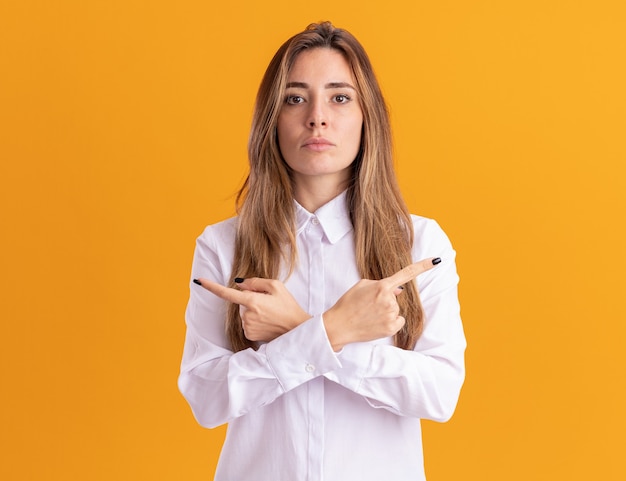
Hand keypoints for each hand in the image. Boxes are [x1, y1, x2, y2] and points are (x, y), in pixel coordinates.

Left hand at [193, 277, 310, 341]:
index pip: (227, 293)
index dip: (211, 286)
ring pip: (244, 313)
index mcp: (253, 301)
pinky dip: (255, 321)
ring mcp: (247, 326)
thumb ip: (255, 282)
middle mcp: (247, 315)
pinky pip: (247, 323)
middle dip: (252, 299)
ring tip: (271, 314)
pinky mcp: (250, 335)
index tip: (198, 280)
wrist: (297, 330)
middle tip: (269, 303)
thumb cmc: (288, 306)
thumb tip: (239, 283)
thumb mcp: (276, 286)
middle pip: (241, 301)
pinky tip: (267, 322)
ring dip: (254, 311)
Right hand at [323, 258, 439, 350]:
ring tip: (369, 315)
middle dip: (386, 299)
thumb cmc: (348, 303)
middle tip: (368, 305)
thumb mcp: (362, 286)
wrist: (339, 325)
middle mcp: (389, 299)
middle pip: (396, 297)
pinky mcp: (391, 327)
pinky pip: (398, 321)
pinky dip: (390, 322)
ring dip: (387, 312)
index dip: (423, 266)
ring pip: (397, 310)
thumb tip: (400, 290)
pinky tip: (376, 323)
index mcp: (382, 286)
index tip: (437, 260)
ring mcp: (391, 314)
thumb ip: (382, 285)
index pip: (407, 273)